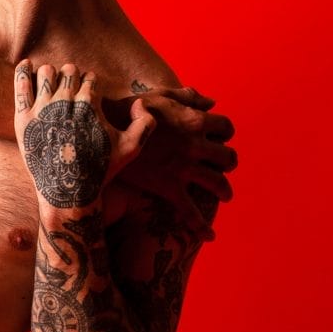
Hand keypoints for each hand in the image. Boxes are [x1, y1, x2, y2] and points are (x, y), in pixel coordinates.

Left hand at [14, 61, 152, 214]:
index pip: (89, 77)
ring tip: (51, 85)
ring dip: (51, 75)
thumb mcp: (131, 148)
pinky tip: (26, 65)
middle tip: (70, 90)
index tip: (87, 95)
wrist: (67, 191)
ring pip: (46, 72)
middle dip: (72, 77)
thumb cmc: (99, 170)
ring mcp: (42, 109)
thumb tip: (139, 103)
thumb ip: (146, 123)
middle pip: (69, 71)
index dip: (90, 84)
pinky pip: (21, 84)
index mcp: (90, 104)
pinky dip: (23, 70)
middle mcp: (65, 102)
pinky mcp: (23, 118)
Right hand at [127, 85, 237, 239]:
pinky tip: (210, 236)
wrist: (103, 131)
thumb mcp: (160, 95)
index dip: (225, 133)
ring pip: (218, 183)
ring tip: (225, 195)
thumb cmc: (131, 109)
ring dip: (225, 190)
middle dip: (228, 162)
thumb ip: (188, 97)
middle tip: (223, 166)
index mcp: (194, 120)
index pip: (226, 127)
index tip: (218, 137)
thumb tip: (212, 102)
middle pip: (228, 157)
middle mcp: (195, 145)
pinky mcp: (168, 186)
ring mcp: (183, 168)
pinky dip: (201, 226)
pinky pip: (190, 211)